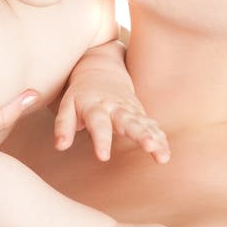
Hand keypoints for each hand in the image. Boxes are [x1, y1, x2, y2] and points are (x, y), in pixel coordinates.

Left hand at [54, 63, 169, 162]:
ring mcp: (129, 109)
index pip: (98, 124)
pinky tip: (165, 153)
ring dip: (153, 137)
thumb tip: (60, 146)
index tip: (103, 156)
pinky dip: (159, 137)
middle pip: (128, 121)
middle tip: (149, 147)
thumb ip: (63, 125)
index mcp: (95, 106)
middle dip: (139, 134)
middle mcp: (115, 107)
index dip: (101, 139)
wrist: (100, 70)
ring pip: (143, 123)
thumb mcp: (67, 106)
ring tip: (161, 154)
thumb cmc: (80, 95)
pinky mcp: (139, 113)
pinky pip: (151, 125)